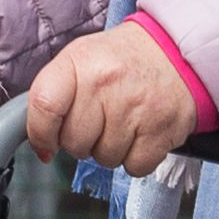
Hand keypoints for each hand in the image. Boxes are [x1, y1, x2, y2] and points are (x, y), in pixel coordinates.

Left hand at [28, 20, 202, 174]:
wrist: (178, 52)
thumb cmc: (125, 60)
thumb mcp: (83, 58)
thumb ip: (55, 93)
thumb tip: (39, 142)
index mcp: (79, 60)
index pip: (44, 105)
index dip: (40, 133)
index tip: (46, 144)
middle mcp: (105, 81)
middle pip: (74, 142)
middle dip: (83, 140)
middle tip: (101, 119)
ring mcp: (135, 107)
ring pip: (104, 158)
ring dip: (111, 148)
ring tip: (124, 121)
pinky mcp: (161, 130)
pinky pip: (134, 166)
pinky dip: (137, 157)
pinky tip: (142, 132)